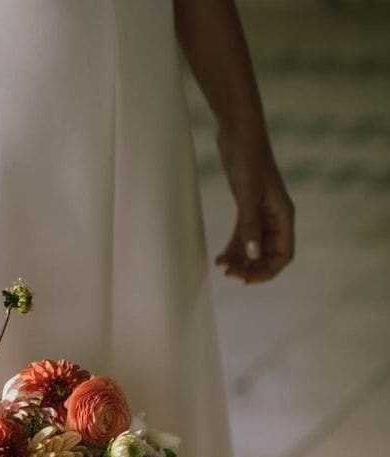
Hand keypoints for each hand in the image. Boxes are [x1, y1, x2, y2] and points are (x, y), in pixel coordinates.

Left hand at [214, 128, 294, 283]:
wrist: (239, 131)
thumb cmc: (248, 158)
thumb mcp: (248, 194)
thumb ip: (249, 226)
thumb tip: (252, 256)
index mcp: (283, 215)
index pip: (284, 255)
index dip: (267, 271)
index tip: (246, 279)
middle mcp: (276, 217)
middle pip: (268, 255)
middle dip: (250, 267)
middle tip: (228, 273)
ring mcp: (262, 213)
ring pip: (254, 248)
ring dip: (239, 260)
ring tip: (221, 267)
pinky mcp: (248, 207)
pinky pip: (243, 236)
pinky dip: (233, 248)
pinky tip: (219, 257)